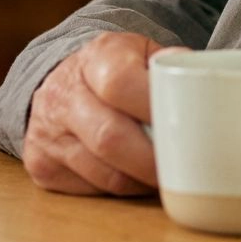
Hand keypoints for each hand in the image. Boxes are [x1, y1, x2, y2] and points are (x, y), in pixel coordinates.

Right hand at [22, 32, 171, 196]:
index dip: (153, 109)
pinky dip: (122, 190)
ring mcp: (48, 133)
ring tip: (167, 176)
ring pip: (105, 174)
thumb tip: (198, 84)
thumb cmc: (116, 68)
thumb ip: (169, 64)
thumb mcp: (141, 51)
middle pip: (111, 138)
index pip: (121, 84)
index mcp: (97, 57)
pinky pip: (92, 190)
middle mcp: (64, 95)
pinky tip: (138, 178)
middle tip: (185, 169)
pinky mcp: (42, 165)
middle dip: (154, 161)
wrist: (60, 80)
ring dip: (142, 181)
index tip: (183, 125)